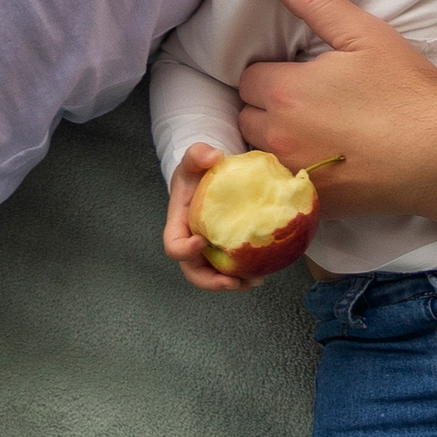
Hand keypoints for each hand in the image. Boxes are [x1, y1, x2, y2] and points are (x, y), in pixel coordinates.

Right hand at [162, 141, 260, 291]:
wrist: (210, 177)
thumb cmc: (198, 171)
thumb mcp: (194, 159)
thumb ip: (198, 153)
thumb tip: (213, 156)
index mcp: (178, 225)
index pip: (173, 245)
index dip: (184, 250)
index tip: (202, 242)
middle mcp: (191, 242)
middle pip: (193, 271)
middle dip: (210, 281)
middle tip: (231, 282)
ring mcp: (208, 250)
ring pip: (214, 275)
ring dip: (232, 283)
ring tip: (254, 282)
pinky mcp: (225, 249)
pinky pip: (232, 267)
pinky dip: (245, 274)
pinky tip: (263, 274)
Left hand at [237, 0, 436, 217]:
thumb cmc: (406, 91)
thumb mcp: (368, 35)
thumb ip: (318, 5)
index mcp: (285, 91)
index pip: (249, 77)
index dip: (273, 71)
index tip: (300, 74)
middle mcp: (275, 135)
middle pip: (246, 115)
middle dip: (267, 105)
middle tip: (307, 101)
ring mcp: (288, 174)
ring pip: (257, 151)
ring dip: (272, 139)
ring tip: (311, 132)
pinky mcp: (304, 202)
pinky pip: (275, 186)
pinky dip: (288, 173)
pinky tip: (320, 163)